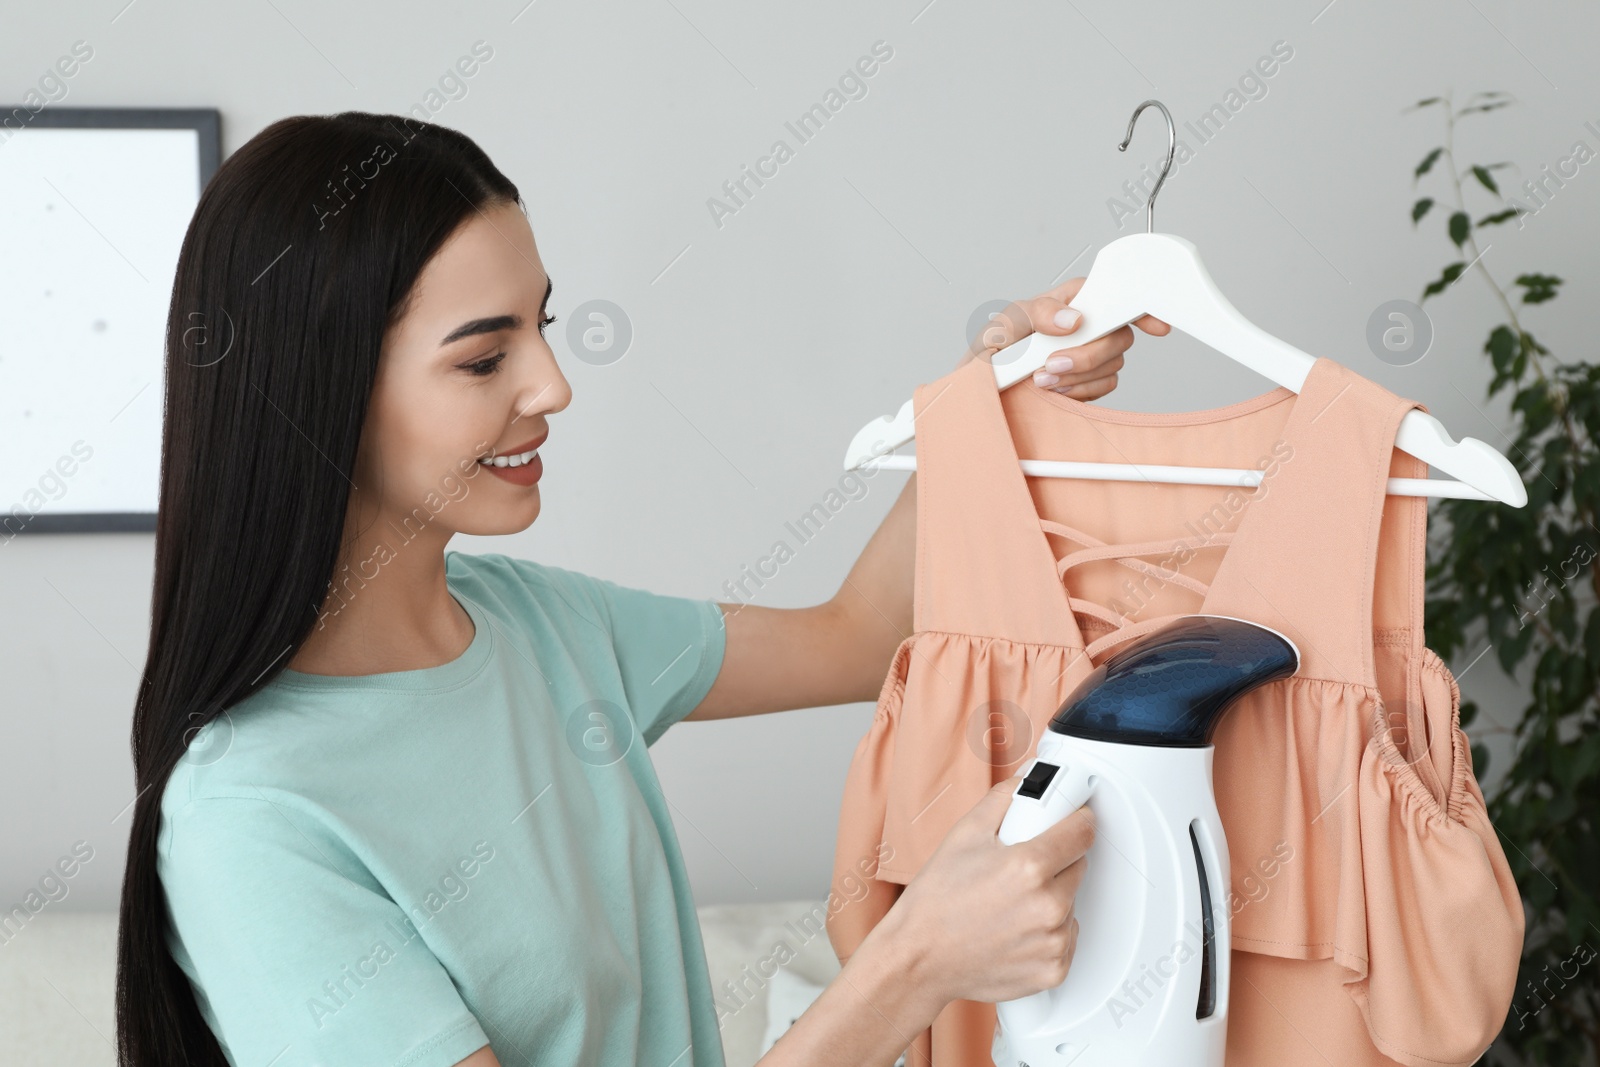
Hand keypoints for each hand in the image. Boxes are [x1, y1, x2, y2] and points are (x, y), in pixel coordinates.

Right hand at [883, 772, 1095, 1006]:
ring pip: (1070, 904)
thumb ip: (1005, 799)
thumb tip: (1031, 780)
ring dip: (1050, 899)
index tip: (1069, 821)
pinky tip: (1015, 931)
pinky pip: (1066, 939)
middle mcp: (1048, 906)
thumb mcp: (964, 834)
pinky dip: (1047, 934)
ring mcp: (1053, 942)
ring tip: (1010, 904)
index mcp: (1030, 866)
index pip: (1083, 831)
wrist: (919, 959)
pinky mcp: (1053, 970)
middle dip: (1055, 862)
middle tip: (1018, 869)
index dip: (1074, 820)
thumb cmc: (935, 901)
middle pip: (1078, 866)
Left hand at [961, 277, 1170, 399]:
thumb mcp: (1005, 323)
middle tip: (1050, 364)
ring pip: (1113, 363)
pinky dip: (1081, 392)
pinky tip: (1055, 391)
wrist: (982, 390)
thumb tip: (1073, 318)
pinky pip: (1105, 386)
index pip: (1116, 294)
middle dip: (1088, 354)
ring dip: (1078, 376)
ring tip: (1041, 380)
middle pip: (1118, 336)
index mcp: (1071, 300)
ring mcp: (1091, 354)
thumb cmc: (992, 350)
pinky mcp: (1090, 381)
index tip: (1156, 326)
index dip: (1141, 308)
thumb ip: (1036, 314)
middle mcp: (1087, 325)